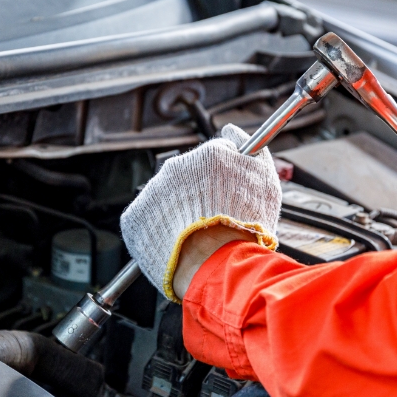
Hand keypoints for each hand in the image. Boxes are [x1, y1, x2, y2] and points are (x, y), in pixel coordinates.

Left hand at [120, 124, 281, 301]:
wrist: (218, 266)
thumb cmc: (246, 226)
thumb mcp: (264, 178)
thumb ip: (248, 147)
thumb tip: (231, 131)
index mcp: (206, 156)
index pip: (211, 160)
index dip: (220, 181)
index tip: (225, 197)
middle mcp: (174, 168)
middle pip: (185, 180)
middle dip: (196, 197)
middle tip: (211, 220)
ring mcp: (151, 193)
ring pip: (165, 200)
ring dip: (177, 214)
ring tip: (195, 238)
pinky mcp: (133, 219)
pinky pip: (147, 221)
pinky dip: (158, 232)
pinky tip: (176, 245)